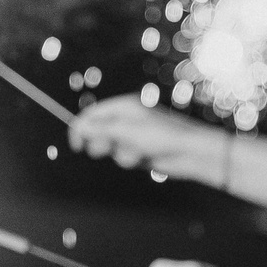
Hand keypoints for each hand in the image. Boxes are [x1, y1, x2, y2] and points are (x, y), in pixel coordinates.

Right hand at [68, 94, 224, 182]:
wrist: (191, 152)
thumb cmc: (161, 136)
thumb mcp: (126, 130)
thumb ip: (99, 129)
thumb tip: (77, 126)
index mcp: (124, 107)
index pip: (93, 114)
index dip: (81, 128)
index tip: (76, 145)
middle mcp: (126, 120)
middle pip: (98, 131)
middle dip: (100, 142)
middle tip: (105, 148)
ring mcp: (133, 136)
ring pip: (110, 147)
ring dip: (119, 153)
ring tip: (135, 153)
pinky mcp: (140, 152)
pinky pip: (123, 157)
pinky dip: (130, 160)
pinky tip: (144, 159)